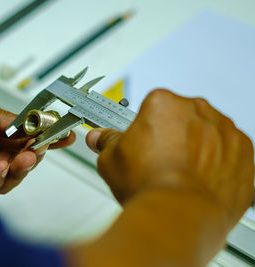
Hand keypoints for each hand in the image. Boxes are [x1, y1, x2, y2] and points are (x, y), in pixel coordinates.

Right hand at [86, 89, 253, 227]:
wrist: (179, 216)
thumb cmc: (150, 186)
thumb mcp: (112, 160)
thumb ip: (108, 142)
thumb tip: (100, 138)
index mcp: (164, 104)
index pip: (153, 108)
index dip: (146, 129)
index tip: (143, 142)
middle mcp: (198, 110)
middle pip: (181, 119)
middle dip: (172, 136)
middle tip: (159, 162)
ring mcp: (225, 131)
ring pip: (207, 134)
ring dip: (196, 149)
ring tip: (179, 175)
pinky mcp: (244, 153)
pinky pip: (229, 153)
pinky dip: (218, 164)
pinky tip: (200, 181)